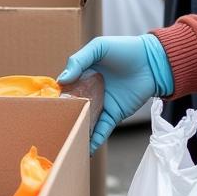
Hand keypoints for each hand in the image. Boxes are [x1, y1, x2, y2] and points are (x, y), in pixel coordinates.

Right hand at [58, 35, 170, 151]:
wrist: (152, 61)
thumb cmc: (124, 49)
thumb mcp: (98, 47)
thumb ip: (78, 60)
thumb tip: (61, 81)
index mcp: (84, 74)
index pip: (66, 87)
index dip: (56, 95)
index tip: (44, 106)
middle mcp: (91, 91)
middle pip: (74, 106)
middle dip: (63, 116)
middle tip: (50, 127)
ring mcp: (103, 103)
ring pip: (86, 120)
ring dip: (77, 130)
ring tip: (64, 141)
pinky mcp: (115, 114)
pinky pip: (102, 129)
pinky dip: (94, 139)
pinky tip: (85, 148)